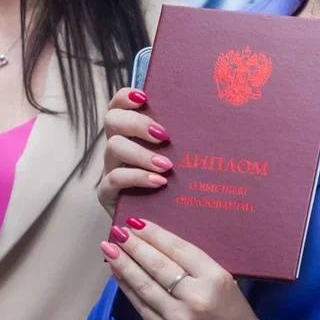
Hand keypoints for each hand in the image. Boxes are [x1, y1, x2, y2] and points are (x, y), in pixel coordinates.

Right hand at [98, 87, 173, 216]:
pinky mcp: (108, 193)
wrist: (164, 223)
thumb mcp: (181, 156)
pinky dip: (137, 177)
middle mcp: (118, 146)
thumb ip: (185, 137)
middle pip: (112, 120)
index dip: (126, 97)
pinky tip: (159, 182)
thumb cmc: (178, 183)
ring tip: (166, 165)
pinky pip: (114, 178)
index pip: (119, 104)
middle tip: (163, 135)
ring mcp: (111, 168)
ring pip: (113, 147)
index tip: (145, 98)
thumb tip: (211, 117)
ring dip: (141, 153)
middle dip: (136, 123)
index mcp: (132, 132)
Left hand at [102, 219, 260, 319]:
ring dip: (124, 265)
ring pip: (145, 286)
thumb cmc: (235, 315)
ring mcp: (178, 318)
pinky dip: (127, 288)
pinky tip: (118, 274)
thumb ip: (198, 267)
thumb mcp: (225, 283)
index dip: (155, 235)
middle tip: (117, 231)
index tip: (137, 222)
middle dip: (134, 246)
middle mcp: (195, 297)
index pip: (179, 250)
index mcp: (215, 278)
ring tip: (110, 248)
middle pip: (158, 266)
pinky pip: (142, 307)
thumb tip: (161, 245)